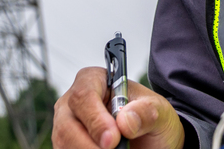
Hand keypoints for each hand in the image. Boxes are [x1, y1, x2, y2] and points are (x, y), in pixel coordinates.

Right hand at [53, 66, 185, 148]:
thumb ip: (146, 112)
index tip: (113, 139)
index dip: (96, 119)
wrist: (150, 139)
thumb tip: (124, 120)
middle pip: (67, 124)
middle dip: (89, 145)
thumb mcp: (159, 111)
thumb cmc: (150, 117)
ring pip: (64, 143)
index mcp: (96, 80)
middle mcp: (75, 102)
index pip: (84, 94)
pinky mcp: (67, 144)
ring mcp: (67, 125)